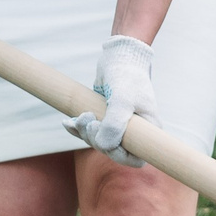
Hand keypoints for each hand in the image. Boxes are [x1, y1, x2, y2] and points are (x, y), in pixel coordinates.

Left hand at [66, 34, 155, 166]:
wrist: (119, 55)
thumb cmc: (127, 76)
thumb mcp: (122, 99)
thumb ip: (114, 125)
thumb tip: (104, 146)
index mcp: (147, 131)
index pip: (135, 159)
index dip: (118, 155)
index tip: (106, 140)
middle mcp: (134, 130)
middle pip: (112, 151)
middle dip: (96, 139)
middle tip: (88, 119)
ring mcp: (118, 124)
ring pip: (98, 141)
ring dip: (85, 132)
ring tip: (81, 115)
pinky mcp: (104, 117)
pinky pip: (89, 131)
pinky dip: (77, 129)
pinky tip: (69, 122)